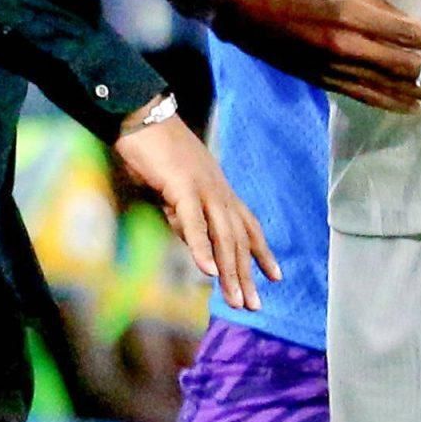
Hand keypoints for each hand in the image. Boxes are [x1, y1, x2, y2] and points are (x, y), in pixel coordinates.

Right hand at [113, 115, 280, 312]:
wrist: (144, 116)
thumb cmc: (157, 150)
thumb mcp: (176, 188)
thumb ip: (187, 214)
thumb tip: (194, 240)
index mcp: (219, 189)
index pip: (248, 225)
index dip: (262, 251)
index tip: (276, 277)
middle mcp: (218, 190)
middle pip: (238, 238)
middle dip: (247, 274)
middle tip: (254, 305)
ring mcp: (203, 188)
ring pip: (223, 236)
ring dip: (230, 271)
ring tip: (237, 300)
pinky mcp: (182, 186)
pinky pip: (194, 223)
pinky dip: (202, 248)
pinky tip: (208, 272)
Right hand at [213, 0, 420, 112]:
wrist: (247, 12)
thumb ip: (376, 7)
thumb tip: (411, 27)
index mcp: (350, 13)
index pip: (403, 34)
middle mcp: (345, 44)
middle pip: (400, 66)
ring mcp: (333, 67)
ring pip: (385, 87)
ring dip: (419, 95)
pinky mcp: (323, 81)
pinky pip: (364, 95)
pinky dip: (390, 102)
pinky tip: (409, 106)